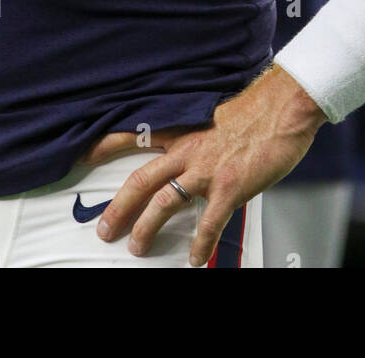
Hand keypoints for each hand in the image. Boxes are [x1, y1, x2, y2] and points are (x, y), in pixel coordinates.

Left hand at [95, 65, 325, 265]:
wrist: (283, 107)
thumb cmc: (254, 109)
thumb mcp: (213, 117)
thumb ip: (196, 136)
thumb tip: (188, 152)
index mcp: (182, 130)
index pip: (135, 136)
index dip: (105, 146)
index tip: (82, 155)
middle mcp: (188, 149)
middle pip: (140, 180)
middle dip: (118, 207)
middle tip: (104, 229)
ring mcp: (207, 170)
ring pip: (164, 203)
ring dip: (147, 229)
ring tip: (137, 248)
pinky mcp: (229, 187)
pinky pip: (208, 223)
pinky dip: (200, 243)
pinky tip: (195, 258)